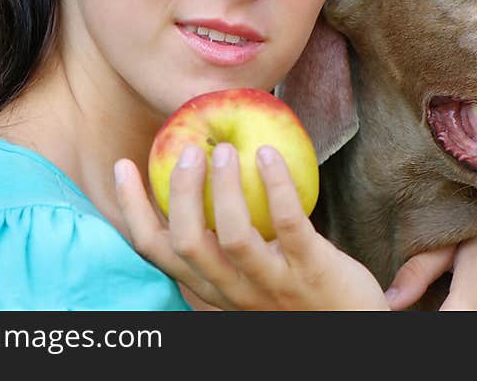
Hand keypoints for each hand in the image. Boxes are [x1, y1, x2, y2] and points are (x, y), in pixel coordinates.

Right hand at [114, 143, 390, 310]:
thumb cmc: (298, 289)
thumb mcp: (251, 271)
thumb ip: (227, 238)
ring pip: (233, 237)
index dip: (133, 208)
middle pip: (187, 243)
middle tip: (187, 150)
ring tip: (225, 149)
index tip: (124, 165)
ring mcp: (272, 283)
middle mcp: (234, 290)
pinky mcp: (311, 270)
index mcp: (212, 285)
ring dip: (223, 189)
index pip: (157, 251)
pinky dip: (275, 185)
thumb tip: (205, 173)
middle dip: (180, 193)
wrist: (352, 327)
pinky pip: (288, 224)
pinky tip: (268, 154)